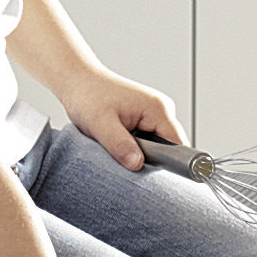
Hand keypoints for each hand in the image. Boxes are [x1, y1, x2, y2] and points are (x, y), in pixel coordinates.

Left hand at [53, 64, 179, 171]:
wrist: (77, 81)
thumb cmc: (88, 96)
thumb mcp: (101, 124)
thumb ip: (120, 145)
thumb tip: (138, 165)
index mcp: (158, 109)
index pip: (178, 145)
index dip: (170, 163)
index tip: (152, 175)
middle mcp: (161, 110)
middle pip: (170, 147)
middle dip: (152, 160)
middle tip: (127, 161)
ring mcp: (153, 114)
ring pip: (158, 145)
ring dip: (142, 153)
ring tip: (119, 149)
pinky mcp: (144, 118)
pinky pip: (148, 140)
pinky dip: (136, 147)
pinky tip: (119, 144)